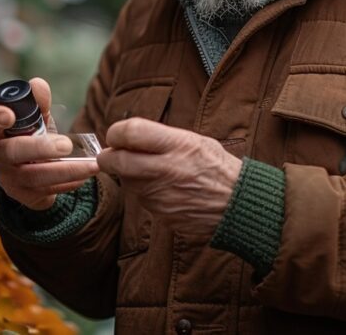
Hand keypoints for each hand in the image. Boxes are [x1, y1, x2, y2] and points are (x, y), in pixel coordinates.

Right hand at [0, 77, 98, 210]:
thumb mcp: (33, 115)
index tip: (9, 116)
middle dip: (40, 148)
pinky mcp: (22, 195)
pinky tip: (84, 176)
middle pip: (11, 152)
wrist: (28, 168)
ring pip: (33, 177)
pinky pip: (45, 192)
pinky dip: (68, 183)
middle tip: (66, 144)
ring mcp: (7, 177)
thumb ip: (36, 100)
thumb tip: (38, 85)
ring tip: (91, 165)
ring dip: (65, 171)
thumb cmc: (27, 133)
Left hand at [97, 118, 241, 238]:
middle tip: (111, 155)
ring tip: (151, 171)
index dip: (116, 133)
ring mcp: (161, 195)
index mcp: (178, 145)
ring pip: (126, 181)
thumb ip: (160, 138)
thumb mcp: (194, 141)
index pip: (130, 132)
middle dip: (107, 157)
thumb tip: (126, 137)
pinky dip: (143, 192)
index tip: (116, 136)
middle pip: (116, 160)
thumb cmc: (216, 167)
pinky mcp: (160, 213)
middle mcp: (166, 169)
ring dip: (128, 176)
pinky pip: (140, 199)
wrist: (237, 204)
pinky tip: (164, 189)